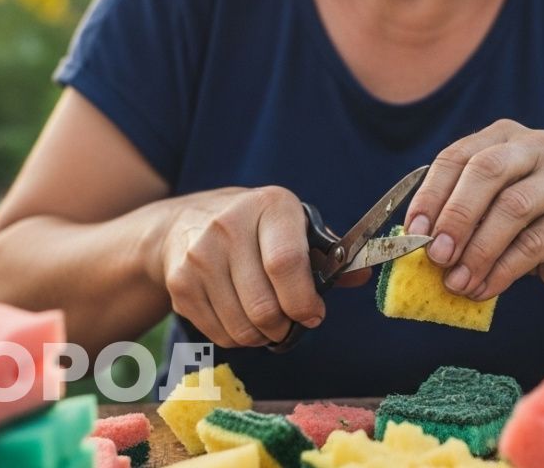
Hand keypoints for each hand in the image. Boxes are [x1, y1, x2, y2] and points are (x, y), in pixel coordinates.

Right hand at [153, 186, 368, 347]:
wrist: (184, 223)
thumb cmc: (255, 227)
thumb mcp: (293, 226)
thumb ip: (327, 254)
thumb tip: (363, 275)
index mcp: (270, 206)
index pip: (286, 263)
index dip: (304, 300)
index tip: (314, 315)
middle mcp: (228, 226)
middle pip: (264, 306)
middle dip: (286, 327)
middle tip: (291, 323)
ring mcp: (199, 256)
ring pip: (242, 327)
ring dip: (263, 336)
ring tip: (268, 321)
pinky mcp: (180, 284)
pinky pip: (220, 334)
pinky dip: (238, 338)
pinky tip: (241, 316)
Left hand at [405, 119, 543, 300]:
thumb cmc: (527, 226)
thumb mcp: (489, 212)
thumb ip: (458, 216)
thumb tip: (416, 242)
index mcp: (503, 137)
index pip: (458, 156)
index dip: (431, 194)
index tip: (413, 231)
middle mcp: (537, 146)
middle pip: (487, 171)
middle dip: (456, 216)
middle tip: (436, 255)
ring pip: (513, 207)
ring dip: (478, 250)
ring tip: (457, 282)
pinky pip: (535, 243)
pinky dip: (503, 270)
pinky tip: (483, 289)